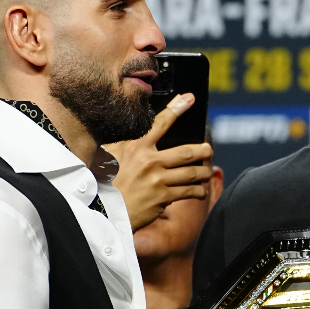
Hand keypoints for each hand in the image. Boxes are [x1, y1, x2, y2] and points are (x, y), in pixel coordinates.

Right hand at [107, 94, 213, 230]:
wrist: (100, 210)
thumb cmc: (101, 182)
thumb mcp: (106, 154)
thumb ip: (122, 143)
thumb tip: (130, 131)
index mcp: (136, 146)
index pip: (160, 123)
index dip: (177, 109)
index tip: (189, 98)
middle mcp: (149, 161)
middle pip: (186, 152)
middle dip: (202, 150)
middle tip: (208, 149)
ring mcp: (158, 180)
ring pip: (191, 173)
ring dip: (203, 173)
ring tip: (207, 172)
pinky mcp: (162, 198)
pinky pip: (187, 192)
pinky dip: (197, 191)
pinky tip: (200, 191)